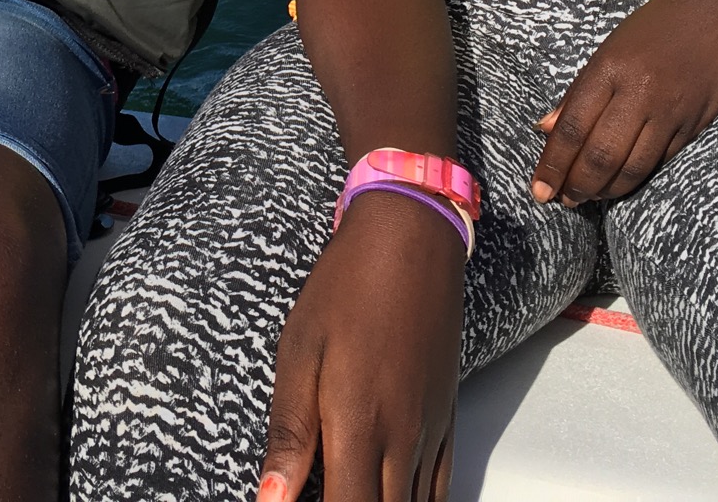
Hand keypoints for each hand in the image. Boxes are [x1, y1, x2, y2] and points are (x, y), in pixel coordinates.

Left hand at [259, 190, 464, 501]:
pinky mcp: (447, 419)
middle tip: (321, 492)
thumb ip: (289, 434)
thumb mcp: (299, 353)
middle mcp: (403, 437)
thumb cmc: (347, 288)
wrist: (411, 241)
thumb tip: (270, 500)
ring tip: (348, 488)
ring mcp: (431, 431)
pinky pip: (440, 489)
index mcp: (359, 424)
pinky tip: (389, 496)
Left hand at [531, 0, 717, 206]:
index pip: (572, 128)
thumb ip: (579, 91)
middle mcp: (639, 92)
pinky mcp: (696, 124)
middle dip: (577, 185)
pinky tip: (621, 184)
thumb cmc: (659, 24)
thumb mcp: (611, 47)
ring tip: (588, 198)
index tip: (539, 190)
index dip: (553, 164)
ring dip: (606, 190)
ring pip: (633, 167)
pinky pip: (660, 161)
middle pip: (601, 155)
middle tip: (562, 200)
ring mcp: (671, 111)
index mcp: (609, 68)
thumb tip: (544, 128)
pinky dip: (637, 178)